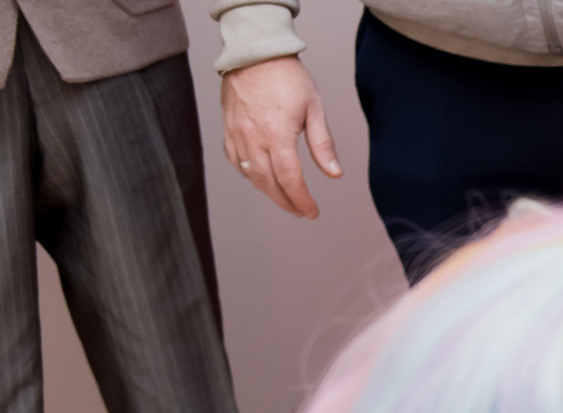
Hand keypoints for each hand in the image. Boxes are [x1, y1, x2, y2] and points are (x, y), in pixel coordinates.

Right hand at [221, 57, 342, 218]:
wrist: (255, 51)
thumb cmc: (287, 76)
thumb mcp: (314, 108)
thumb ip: (323, 144)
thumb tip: (334, 174)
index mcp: (277, 134)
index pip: (290, 179)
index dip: (302, 200)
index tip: (312, 212)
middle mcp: (253, 137)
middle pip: (268, 183)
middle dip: (286, 202)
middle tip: (300, 211)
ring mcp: (237, 133)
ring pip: (251, 175)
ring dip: (268, 192)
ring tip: (284, 199)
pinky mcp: (228, 128)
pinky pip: (235, 160)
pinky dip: (248, 174)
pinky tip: (261, 178)